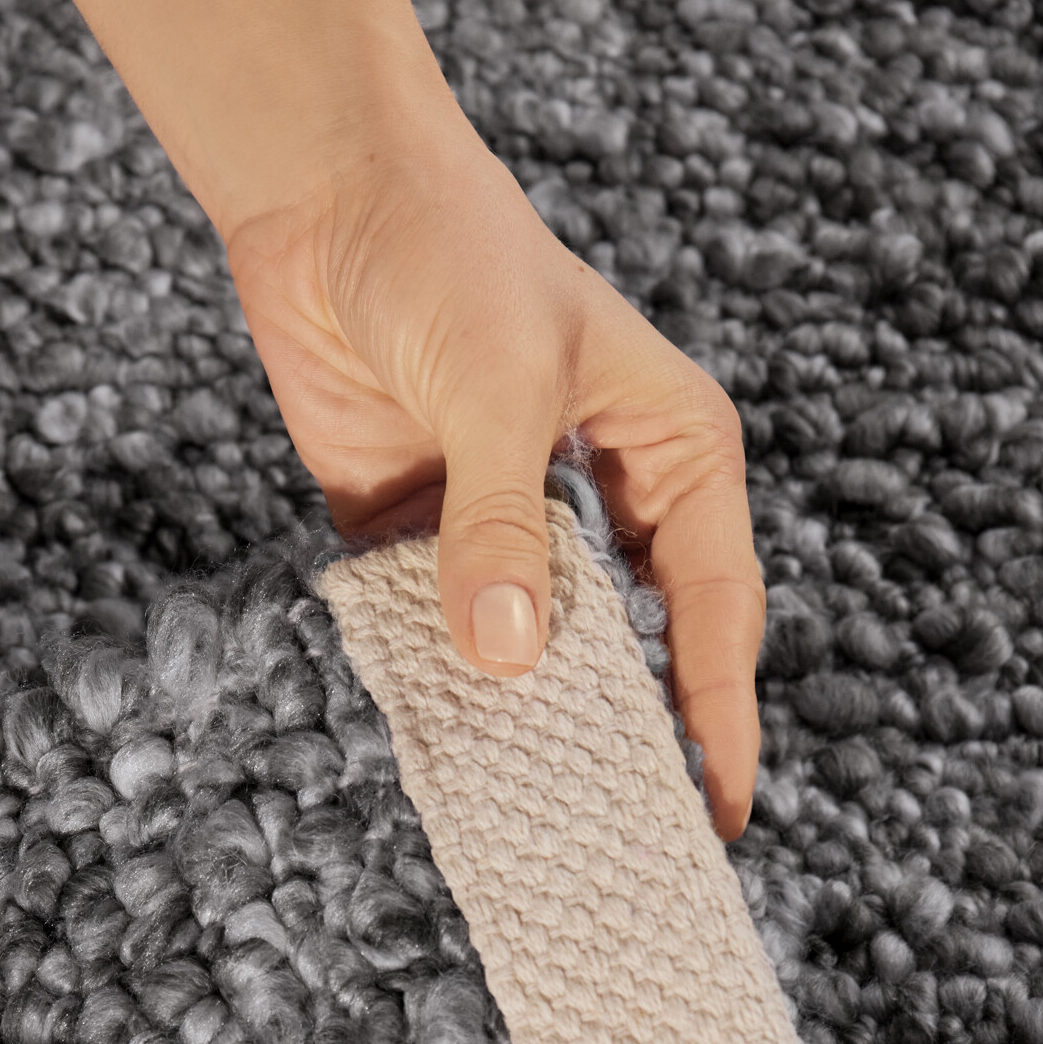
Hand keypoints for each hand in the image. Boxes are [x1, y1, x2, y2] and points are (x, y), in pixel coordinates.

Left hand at [225, 108, 764, 841]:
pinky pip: (436, 627)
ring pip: (532, 647)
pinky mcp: (418, 530)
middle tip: (626, 849)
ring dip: (524, 719)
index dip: (717, 713)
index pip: (713, 607)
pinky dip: (435, 681)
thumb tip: (506, 658)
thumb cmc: (450, 253)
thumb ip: (501, 524)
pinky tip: (433, 749)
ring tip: (527, 819)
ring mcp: (508, 520)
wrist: (323, 194)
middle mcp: (604, 497)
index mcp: (674, 453)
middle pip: (630, 644)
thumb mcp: (501, 387)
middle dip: (627, 736)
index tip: (718, 816)